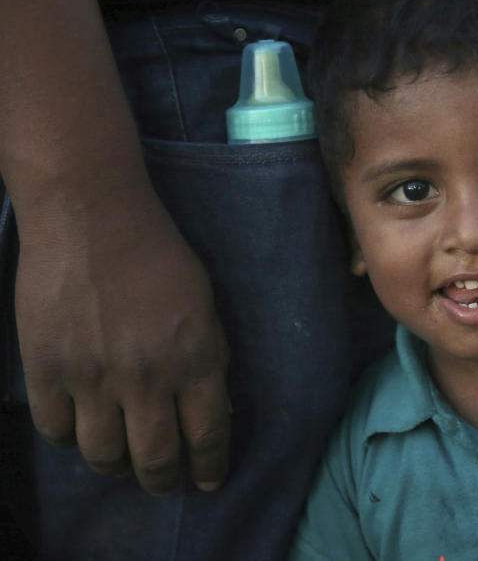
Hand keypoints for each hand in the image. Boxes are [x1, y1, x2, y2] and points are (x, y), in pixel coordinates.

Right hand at [14, 191, 230, 494]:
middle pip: (155, 458)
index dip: (209, 466)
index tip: (208, 481)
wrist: (92, 217)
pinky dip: (69, 439)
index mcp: (196, 358)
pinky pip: (56, 430)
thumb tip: (208, 407)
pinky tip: (79, 430)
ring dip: (116, 466)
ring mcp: (93, 377)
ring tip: (121, 462)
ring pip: (103, 455)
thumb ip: (207, 358)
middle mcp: (147, 378)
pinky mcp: (47, 370)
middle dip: (162, 480)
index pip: (208, 434)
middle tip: (164, 483)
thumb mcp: (204, 305)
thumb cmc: (158, 253)